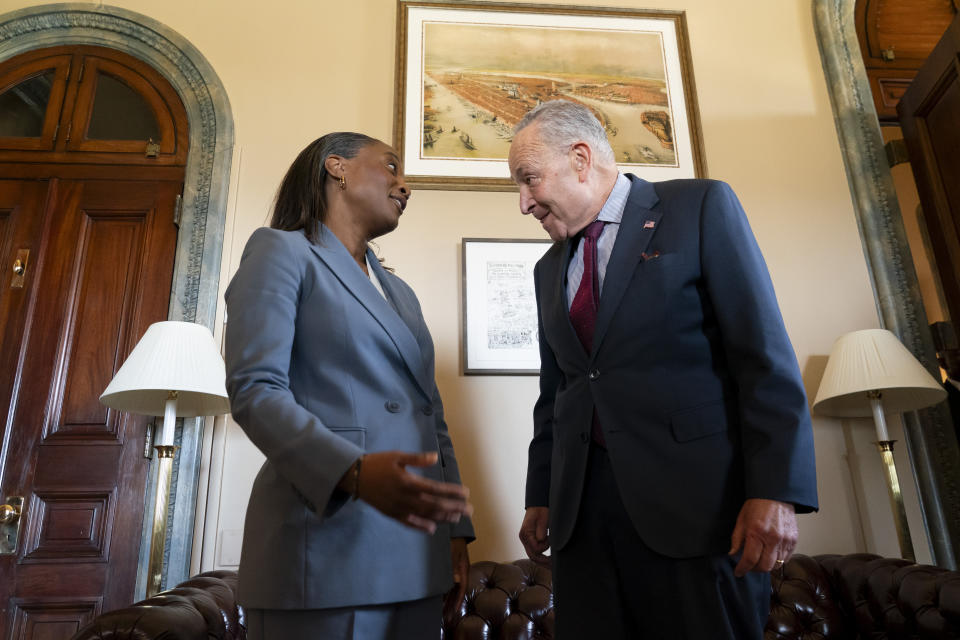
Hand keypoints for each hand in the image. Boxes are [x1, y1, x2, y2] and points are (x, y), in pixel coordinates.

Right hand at [355, 451, 472, 533]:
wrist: (355, 476)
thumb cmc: (378, 463)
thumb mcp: (397, 456)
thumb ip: (417, 458)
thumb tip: (435, 457)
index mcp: (408, 482)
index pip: (435, 489)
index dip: (452, 492)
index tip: (466, 493)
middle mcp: (405, 498)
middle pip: (434, 505)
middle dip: (454, 507)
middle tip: (470, 510)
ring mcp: (399, 508)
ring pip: (425, 515)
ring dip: (443, 517)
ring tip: (458, 517)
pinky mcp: (392, 514)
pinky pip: (409, 523)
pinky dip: (422, 526)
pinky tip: (433, 528)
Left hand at [443, 537, 470, 623]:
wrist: (452, 529)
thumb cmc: (453, 540)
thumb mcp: (452, 552)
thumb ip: (453, 566)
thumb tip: (455, 581)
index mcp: (463, 569)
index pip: (462, 589)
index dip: (458, 601)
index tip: (453, 612)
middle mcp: (460, 572)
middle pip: (456, 592)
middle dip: (451, 605)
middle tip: (447, 619)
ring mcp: (455, 570)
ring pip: (452, 589)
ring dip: (447, 600)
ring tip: (442, 613)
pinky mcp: (449, 567)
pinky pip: (447, 583)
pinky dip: (444, 592)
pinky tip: (438, 598)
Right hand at [519, 507, 550, 567]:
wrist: (538, 505)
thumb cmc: (541, 511)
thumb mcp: (542, 520)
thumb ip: (541, 531)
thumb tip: (541, 541)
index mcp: (526, 534)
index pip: (535, 548)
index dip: (544, 547)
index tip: (551, 542)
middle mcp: (524, 539)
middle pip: (532, 556)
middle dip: (543, 562)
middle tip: (553, 565)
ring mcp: (526, 541)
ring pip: (533, 556)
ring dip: (542, 560)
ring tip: (552, 564)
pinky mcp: (530, 541)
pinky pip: (534, 552)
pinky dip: (541, 556)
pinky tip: (548, 559)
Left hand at [728, 498, 797, 576]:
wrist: (776, 495)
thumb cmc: (757, 505)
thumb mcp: (741, 520)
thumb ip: (737, 539)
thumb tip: (733, 554)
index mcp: (757, 532)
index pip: (750, 559)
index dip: (742, 569)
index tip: (738, 572)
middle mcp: (773, 538)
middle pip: (765, 567)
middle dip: (754, 570)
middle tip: (749, 566)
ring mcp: (785, 540)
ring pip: (776, 565)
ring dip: (766, 566)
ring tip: (759, 560)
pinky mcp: (794, 540)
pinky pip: (786, 559)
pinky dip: (778, 561)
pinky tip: (770, 555)